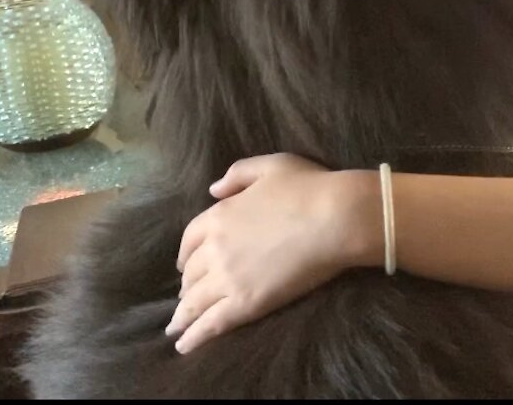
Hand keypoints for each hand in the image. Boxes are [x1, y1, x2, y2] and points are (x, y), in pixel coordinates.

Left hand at [168, 154, 376, 353]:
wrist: (336, 218)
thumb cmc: (310, 188)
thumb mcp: (272, 166)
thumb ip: (238, 174)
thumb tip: (212, 190)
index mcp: (219, 216)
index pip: (190, 239)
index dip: (187, 255)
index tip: (188, 265)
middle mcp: (215, 248)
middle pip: (192, 273)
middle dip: (188, 286)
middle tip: (188, 298)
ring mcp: (228, 278)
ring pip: (195, 301)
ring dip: (183, 316)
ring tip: (176, 330)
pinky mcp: (245, 302)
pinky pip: (211, 323)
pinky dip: (194, 336)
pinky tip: (184, 346)